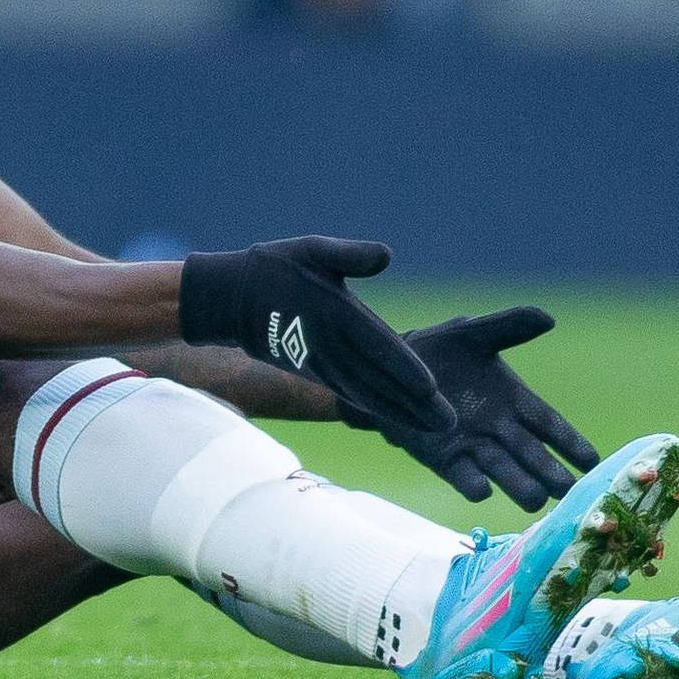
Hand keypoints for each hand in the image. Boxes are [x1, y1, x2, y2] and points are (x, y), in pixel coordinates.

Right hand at [179, 237, 454, 432]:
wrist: (230, 300)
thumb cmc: (275, 268)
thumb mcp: (311, 250)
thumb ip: (350, 254)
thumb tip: (387, 255)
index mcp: (337, 315)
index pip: (379, 347)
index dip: (406, 370)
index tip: (433, 390)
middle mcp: (332, 347)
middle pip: (380, 382)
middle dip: (415, 405)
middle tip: (449, 424)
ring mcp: (322, 365)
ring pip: (368, 395)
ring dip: (401, 414)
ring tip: (434, 429)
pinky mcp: (315, 373)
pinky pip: (352, 395)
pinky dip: (377, 408)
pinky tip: (397, 418)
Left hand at [342, 308, 598, 510]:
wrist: (390, 369)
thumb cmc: (442, 350)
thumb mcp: (474, 333)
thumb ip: (509, 327)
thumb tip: (548, 317)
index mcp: (515, 401)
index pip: (550, 425)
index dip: (571, 442)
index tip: (593, 461)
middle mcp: (500, 431)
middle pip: (533, 456)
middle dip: (552, 473)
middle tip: (571, 489)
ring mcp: (474, 448)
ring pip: (504, 472)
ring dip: (519, 485)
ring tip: (536, 498)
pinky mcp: (445, 459)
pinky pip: (463, 476)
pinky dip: (473, 484)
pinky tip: (482, 489)